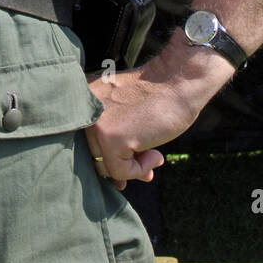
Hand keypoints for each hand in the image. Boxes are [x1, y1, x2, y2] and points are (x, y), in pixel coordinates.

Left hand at [84, 61, 200, 190]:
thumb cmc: (159, 96)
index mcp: (86, 101)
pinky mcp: (111, 138)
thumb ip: (118, 141)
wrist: (178, 80)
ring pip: (106, 167)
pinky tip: (156, 155)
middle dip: (122, 167)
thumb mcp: (127, 115)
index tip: (129, 165)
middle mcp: (84, 112)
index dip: (109, 159)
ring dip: (133, 170)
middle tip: (146, 170)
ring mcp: (97, 124)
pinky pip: (121, 171)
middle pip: (96, 156)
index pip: (88, 142)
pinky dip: (140, 170)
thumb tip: (118, 182)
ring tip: (154, 157)